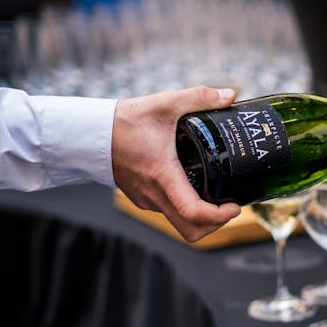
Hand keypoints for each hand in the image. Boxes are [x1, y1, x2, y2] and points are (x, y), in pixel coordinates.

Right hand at [112, 86, 240, 241]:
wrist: (91, 132)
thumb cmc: (125, 120)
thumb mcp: (165, 103)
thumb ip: (199, 97)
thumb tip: (230, 95)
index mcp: (163, 176)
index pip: (194, 213)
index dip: (219, 216)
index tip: (235, 205)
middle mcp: (154, 195)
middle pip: (191, 230)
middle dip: (216, 224)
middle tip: (231, 205)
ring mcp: (147, 199)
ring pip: (180, 223)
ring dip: (202, 217)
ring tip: (219, 196)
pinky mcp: (142, 197)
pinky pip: (169, 211)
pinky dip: (187, 208)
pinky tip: (197, 186)